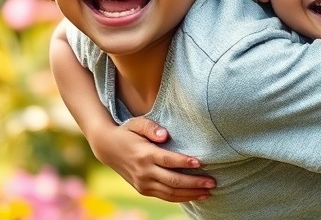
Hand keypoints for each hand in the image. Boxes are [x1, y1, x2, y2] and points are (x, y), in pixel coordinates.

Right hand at [88, 116, 215, 201]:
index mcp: (144, 154)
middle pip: (173, 180)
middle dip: (194, 183)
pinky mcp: (143, 190)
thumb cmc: (127, 132)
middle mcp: (144, 171)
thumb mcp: (136, 123)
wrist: (107, 148)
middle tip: (213, 182)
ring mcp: (143, 183)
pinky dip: (180, 198)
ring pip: (170, 193)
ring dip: (190, 194)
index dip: (185, 162)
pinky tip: (194, 196)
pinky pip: (164, 197)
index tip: (201, 163)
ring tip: (208, 192)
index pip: (168, 160)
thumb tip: (164, 135)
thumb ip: (150, 127)